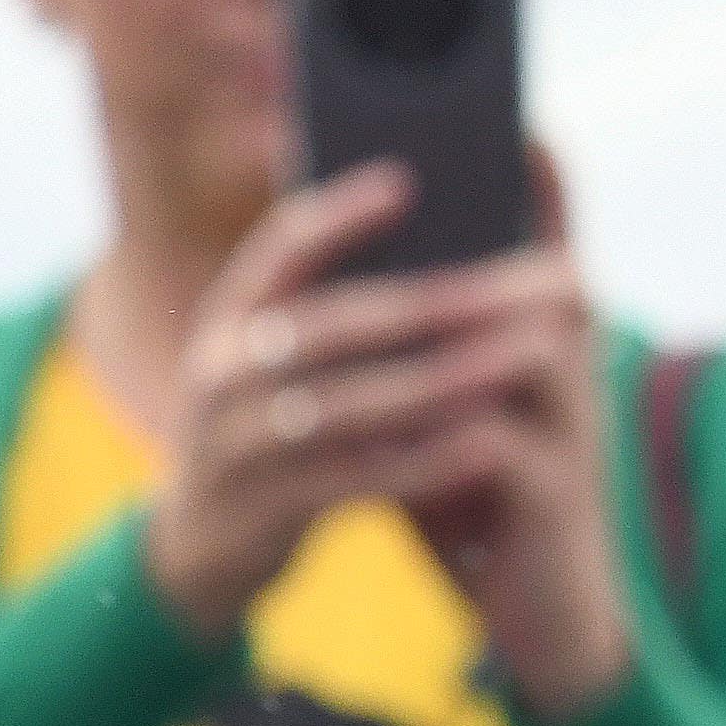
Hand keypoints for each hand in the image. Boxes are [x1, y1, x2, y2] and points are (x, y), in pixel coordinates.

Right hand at [151, 161, 629, 710]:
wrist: (196, 545)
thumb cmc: (269, 429)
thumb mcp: (274, 361)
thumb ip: (332, 304)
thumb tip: (432, 221)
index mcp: (227, 321)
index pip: (276, 252)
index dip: (337, 216)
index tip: (406, 181)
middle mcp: (218, 375)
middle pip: (332, 328)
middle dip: (437, 303)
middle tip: (529, 285)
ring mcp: (230, 447)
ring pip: (346, 406)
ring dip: (441, 382)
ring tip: (521, 362)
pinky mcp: (257, 511)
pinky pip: (351, 480)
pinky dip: (421, 463)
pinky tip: (485, 445)